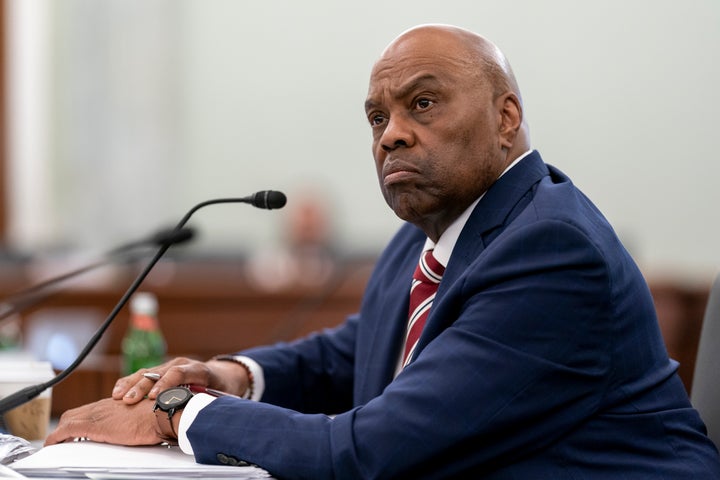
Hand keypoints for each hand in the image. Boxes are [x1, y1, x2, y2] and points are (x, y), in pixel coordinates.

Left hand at [44, 397, 161, 445]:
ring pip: (68, 419)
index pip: (89, 410)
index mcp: (115, 404)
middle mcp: (104, 406)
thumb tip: (133, 431)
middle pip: (75, 413)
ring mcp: (98, 414)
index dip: (78, 419)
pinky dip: (56, 437)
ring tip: (56, 443)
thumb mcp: (141, 418)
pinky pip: (67, 430)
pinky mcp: (94, 425)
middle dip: (65, 425)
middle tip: (61, 438)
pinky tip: (52, 444)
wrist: (160, 414)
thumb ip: (131, 422)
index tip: (74, 430)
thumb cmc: (157, 417)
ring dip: (60, 432)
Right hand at [112, 356, 249, 403]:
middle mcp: (182, 364)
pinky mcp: (162, 371)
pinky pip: (143, 375)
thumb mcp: (222, 397)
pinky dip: (130, 383)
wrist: (224, 375)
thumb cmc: (223, 389)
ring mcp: (170, 366)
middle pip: (158, 372)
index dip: (165, 384)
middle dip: (142, 386)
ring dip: (131, 385)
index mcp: (199, 370)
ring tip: (118, 397)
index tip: (154, 397)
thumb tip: (205, 419)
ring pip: (147, 372)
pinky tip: (118, 393)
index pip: (179, 373)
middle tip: (129, 401)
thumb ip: (211, 404)